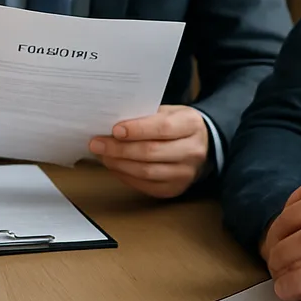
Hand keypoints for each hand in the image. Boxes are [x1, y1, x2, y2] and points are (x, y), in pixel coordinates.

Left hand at [89, 105, 208, 198]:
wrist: (203, 145)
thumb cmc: (179, 125)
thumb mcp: (169, 112)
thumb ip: (145, 116)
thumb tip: (112, 125)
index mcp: (191, 125)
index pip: (162, 128)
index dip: (137, 129)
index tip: (115, 129)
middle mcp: (192, 151)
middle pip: (151, 152)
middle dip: (120, 148)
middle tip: (98, 143)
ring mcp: (185, 173)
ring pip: (146, 172)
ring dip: (119, 164)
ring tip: (103, 155)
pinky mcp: (175, 189)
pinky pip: (146, 185)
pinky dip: (126, 176)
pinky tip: (115, 166)